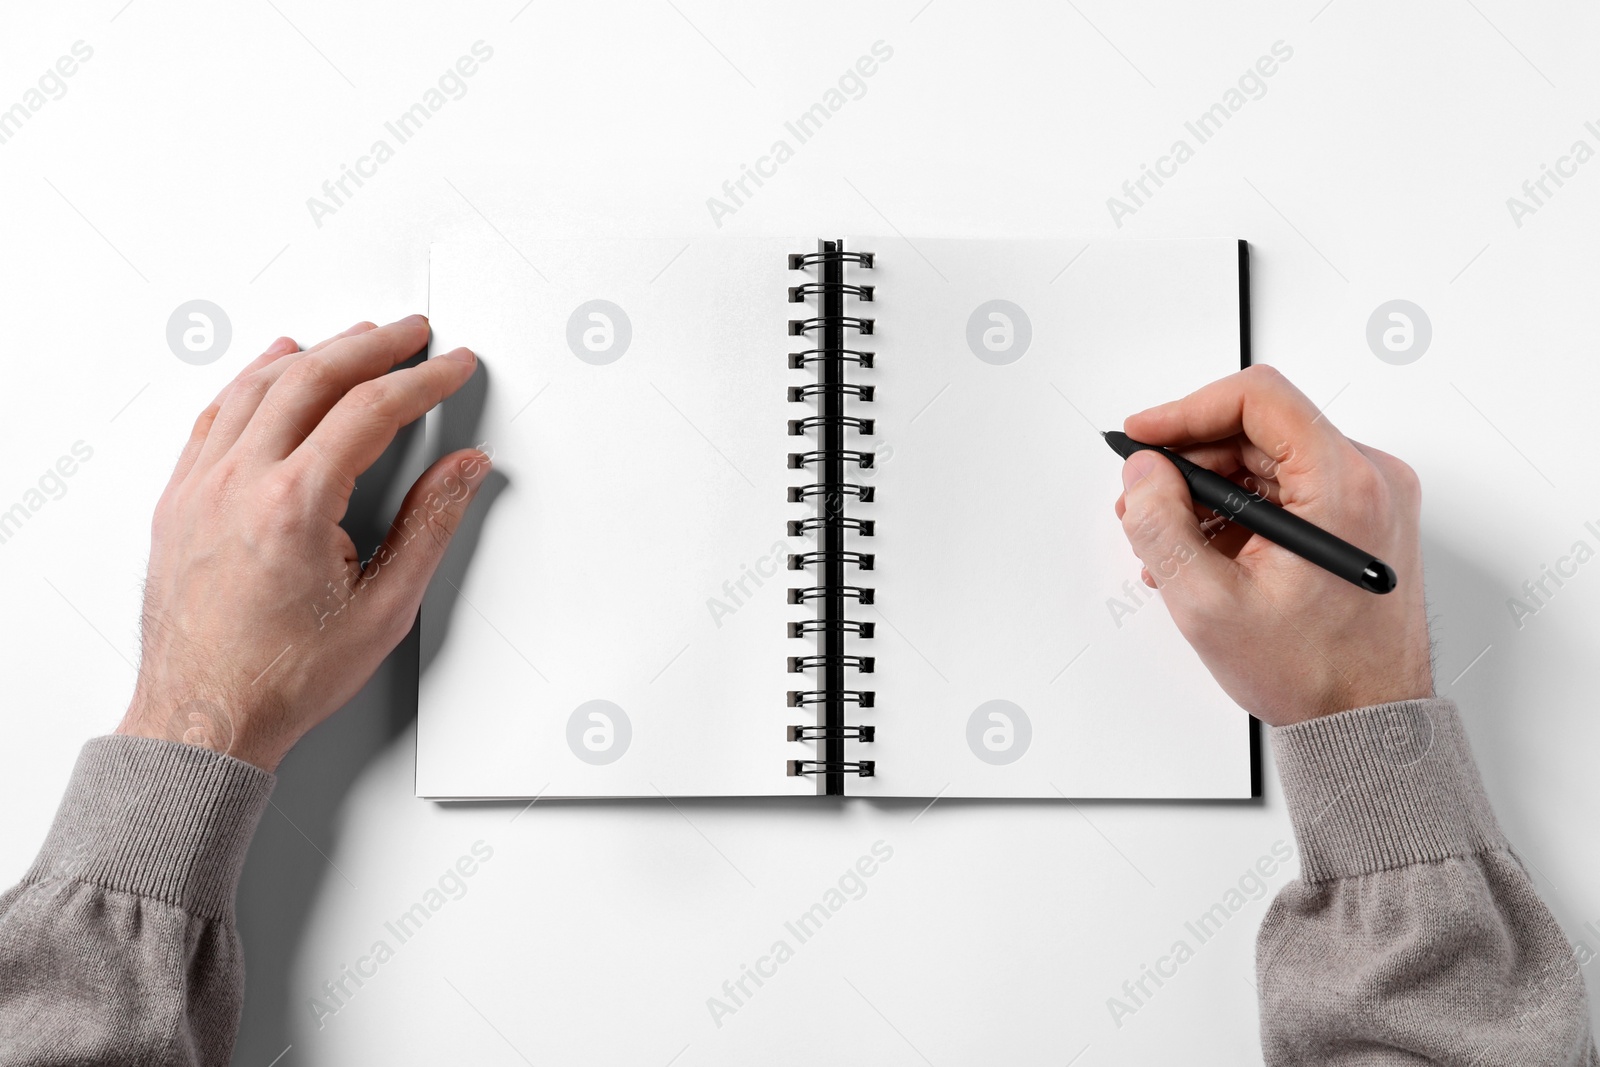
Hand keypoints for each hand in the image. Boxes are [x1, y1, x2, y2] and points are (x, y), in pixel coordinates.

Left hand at [115, 315, 488, 769]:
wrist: (203, 717)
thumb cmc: (282, 677)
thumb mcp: (384, 608)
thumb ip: (430, 526)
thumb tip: (464, 470)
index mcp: (293, 506)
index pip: (371, 410)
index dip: (423, 380)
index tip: (451, 365)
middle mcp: (238, 483)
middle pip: (314, 378)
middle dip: (373, 346)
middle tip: (412, 333)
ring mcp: (199, 485)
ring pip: (259, 386)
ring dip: (315, 353)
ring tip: (355, 338)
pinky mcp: (178, 498)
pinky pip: (215, 414)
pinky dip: (252, 379)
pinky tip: (273, 366)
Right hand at [1113, 365, 1431, 726]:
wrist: (1369, 723)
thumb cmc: (1315, 675)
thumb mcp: (1210, 604)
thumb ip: (1162, 526)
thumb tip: (1144, 474)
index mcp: (1345, 486)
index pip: (1258, 399)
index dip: (1186, 410)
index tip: (1146, 437)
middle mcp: (1370, 479)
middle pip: (1259, 428)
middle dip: (1190, 461)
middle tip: (1146, 501)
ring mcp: (1371, 498)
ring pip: (1268, 459)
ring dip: (1210, 491)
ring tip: (1171, 542)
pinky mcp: (1363, 519)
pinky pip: (1288, 488)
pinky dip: (1240, 511)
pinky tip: (1206, 552)